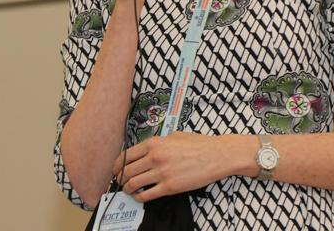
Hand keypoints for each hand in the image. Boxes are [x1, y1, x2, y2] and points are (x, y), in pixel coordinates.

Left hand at [113, 132, 246, 201]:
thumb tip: (146, 151)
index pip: (126, 156)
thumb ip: (158, 143)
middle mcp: (155, 157)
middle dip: (120, 178)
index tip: (116, 170)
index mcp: (154, 143)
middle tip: (120, 182)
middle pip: (127, 171)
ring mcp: (162, 173)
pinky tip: (140, 196)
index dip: (117, 165)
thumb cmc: (198, 144)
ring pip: (133, 184)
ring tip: (128, 190)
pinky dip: (139, 197)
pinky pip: (147, 195)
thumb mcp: (174, 136)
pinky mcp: (170, 187)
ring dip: (127, 189)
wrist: (216, 155)